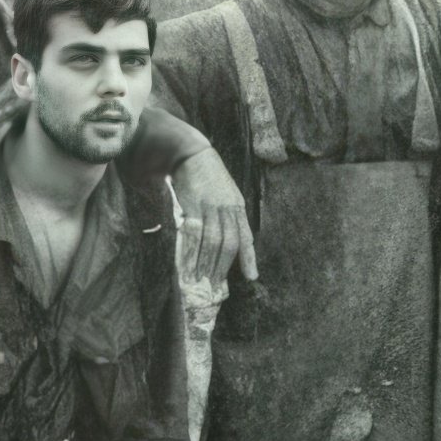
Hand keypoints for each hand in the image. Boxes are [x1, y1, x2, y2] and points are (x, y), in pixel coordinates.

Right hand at [171, 147, 258, 284]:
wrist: (189, 153)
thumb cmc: (207, 175)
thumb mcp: (225, 193)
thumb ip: (228, 214)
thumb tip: (223, 238)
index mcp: (237, 206)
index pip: (245, 236)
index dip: (249, 258)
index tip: (252, 277)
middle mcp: (227, 209)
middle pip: (228, 244)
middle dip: (221, 268)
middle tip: (215, 287)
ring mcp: (210, 208)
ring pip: (212, 243)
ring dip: (205, 265)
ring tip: (200, 282)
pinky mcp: (192, 206)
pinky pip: (193, 236)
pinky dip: (190, 253)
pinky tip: (187, 266)